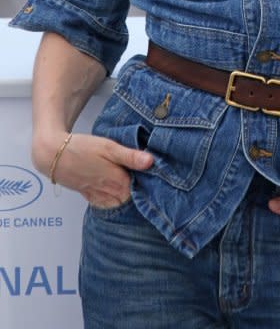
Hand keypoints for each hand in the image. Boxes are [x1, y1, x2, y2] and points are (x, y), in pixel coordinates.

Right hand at [35, 132, 153, 207]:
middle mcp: (109, 192)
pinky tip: (115, 190)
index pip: (142, 189)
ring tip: (133, 183)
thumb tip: (152, 161)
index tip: (157, 175)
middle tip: (146, 178)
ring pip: (118, 203)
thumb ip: (130, 156)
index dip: (150, 182)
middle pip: (131, 199)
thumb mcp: (109, 147)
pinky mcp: (88, 194)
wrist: (52, 154)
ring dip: (126, 196)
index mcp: (118, 182)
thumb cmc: (82, 148)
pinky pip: (105, 203)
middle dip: (139, 191)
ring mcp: (97, 195)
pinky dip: (112, 200)